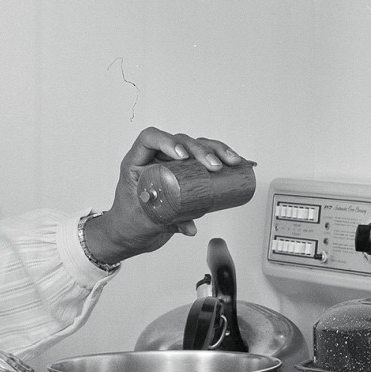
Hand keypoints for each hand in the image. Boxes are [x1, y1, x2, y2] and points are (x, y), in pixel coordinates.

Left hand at [84, 126, 248, 263]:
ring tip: (233, 162)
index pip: (150, 138)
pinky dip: (224, 161)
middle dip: (201, 150)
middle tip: (214, 166)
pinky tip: (241, 163)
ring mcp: (173, 165)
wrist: (132, 233)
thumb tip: (189, 226)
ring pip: (197, 148)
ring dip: (217, 151)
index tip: (182, 155)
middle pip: (181, 142)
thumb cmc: (129, 223)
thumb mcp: (144, 222)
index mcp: (137, 163)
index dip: (166, 140)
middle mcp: (156, 159)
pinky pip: (205, 162)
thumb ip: (165, 223)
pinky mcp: (186, 174)